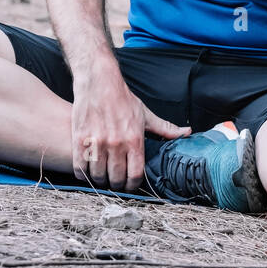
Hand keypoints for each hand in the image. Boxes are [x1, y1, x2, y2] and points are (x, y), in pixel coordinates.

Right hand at [71, 68, 188, 190]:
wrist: (99, 82)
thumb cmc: (123, 99)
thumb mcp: (146, 115)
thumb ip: (165, 129)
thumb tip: (186, 133)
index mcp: (135, 140)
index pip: (136, 175)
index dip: (132, 185)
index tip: (129, 185)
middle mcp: (116, 144)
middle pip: (116, 179)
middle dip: (116, 185)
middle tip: (115, 182)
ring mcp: (97, 143)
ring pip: (97, 177)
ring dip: (99, 180)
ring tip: (102, 176)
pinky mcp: (80, 140)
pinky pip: (80, 169)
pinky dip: (83, 174)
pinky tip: (87, 171)